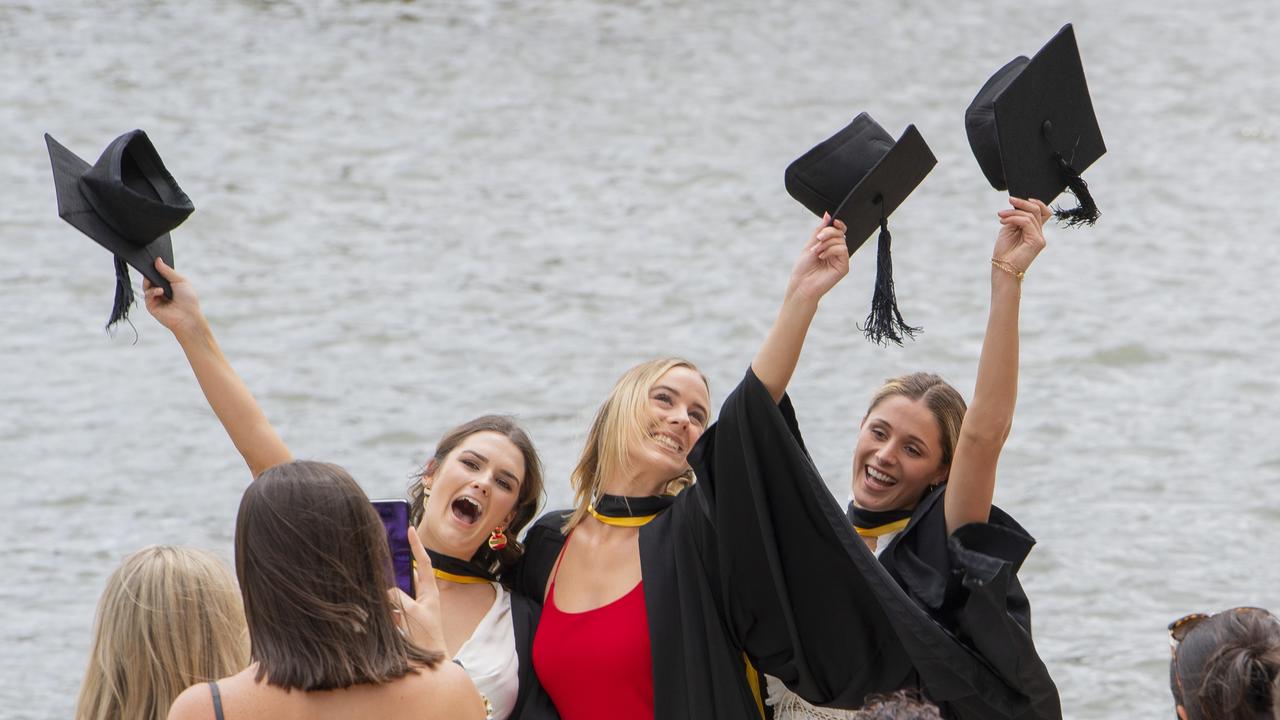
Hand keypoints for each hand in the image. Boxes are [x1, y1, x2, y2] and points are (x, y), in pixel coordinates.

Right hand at [143, 259, 205, 337]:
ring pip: (146, 285)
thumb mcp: (180, 280)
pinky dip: (152, 291)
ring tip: (160, 284)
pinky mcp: (151, 305)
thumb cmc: (188, 299)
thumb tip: (157, 260)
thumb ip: (167, 271)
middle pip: (150, 278)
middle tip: (150, 267)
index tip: (152, 259)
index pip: (159, 273)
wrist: (188, 316)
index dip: (156, 267)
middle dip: (150, 272)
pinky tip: (160, 291)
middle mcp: (161, 290)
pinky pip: (147, 295)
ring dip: (151, 282)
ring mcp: (156, 298)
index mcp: (169, 284)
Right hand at [389, 525, 447, 655]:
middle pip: (408, 575)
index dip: (417, 545)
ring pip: (396, 591)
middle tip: (384, 552)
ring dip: (387, 590)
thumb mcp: (412, 612)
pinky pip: (391, 606)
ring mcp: (412, 607)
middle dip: (397, 566)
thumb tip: (386, 591)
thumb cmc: (426, 636)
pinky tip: (376, 608)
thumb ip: (398, 598)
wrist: (429, 659)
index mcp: (430, 590)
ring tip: (375, 580)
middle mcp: (422, 596)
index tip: (411, 529)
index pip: (425, 562)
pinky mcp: (403, 618)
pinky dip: (384, 606)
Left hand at [786, 213, 849, 302]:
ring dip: (827, 243)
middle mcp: (836, 252)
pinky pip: (843, 250)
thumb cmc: (803, 268)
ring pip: (841, 240)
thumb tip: (828, 215)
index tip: (833, 221)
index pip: (839, 231)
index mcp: (829, 246)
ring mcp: (841, 259)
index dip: (838, 224)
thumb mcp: (810, 245)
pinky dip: (831, 250)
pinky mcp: (844, 267)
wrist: (801, 285)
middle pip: (840, 233)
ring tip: (817, 251)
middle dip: (828, 233)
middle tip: (818, 239)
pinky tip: (822, 256)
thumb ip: (820, 230)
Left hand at [993, 197, 1049, 274]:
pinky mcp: (1037, 242)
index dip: (1036, 202)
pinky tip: (1003, 221)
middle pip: (1037, 210)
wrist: (1002, 268)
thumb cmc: (1004, 251)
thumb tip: (1017, 206)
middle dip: (1022, 203)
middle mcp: (1039, 234)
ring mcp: (1040, 238)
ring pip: (1031, 215)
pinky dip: (1014, 218)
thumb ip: (1015, 218)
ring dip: (1013, 212)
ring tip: (1000, 216)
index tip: (1018, 199)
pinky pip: (1027, 222)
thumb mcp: (1008, 229)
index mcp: (1034, 231)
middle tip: (1009, 200)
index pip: (1043, 213)